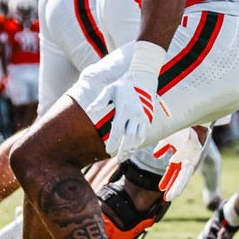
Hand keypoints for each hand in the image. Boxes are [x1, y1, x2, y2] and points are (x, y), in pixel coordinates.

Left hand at [95, 40, 168, 159]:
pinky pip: (145, 133)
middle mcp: (135, 114)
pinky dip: (140, 141)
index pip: (117, 131)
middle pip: (129, 137)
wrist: (143, 79)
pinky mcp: (149, 117)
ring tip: (126, 156)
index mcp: (123, 109)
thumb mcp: (109, 90)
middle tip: (118, 159)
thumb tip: (89, 110)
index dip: (113, 143)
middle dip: (124, 150)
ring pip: (139, 137)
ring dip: (133, 148)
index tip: (108, 151)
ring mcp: (144, 116)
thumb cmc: (122, 86)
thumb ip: (99, 101)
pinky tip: (134, 147)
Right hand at [153, 126, 206, 200]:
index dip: (168, 179)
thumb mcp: (169, 138)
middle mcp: (186, 157)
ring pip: (183, 177)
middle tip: (166, 198)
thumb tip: (156, 156)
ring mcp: (191, 158)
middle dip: (172, 186)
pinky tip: (176, 193)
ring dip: (176, 188)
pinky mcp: (194, 159)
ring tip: (170, 198)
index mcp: (180, 154)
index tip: (161, 188)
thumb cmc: (182, 126)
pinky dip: (180, 184)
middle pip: (178, 175)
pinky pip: (186, 174)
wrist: (193, 116)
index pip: (173, 169)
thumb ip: (163, 147)